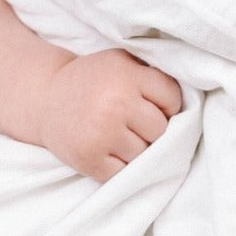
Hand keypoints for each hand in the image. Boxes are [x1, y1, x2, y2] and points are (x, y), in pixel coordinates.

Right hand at [38, 49, 182, 181]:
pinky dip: (122, 167)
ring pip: (145, 154)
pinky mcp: (89, 160)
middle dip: (152, 129)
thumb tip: (190, 98)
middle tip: (134, 123)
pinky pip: (124, 173)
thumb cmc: (91, 79)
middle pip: (160, 130)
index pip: (172, 98)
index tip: (155, 106)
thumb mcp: (120, 62)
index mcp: (126, 76)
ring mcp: (102, 134)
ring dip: (137, 149)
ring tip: (120, 136)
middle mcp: (116, 104)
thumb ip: (150, 73)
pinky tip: (111, 151)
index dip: (168, 105)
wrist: (45, 98)